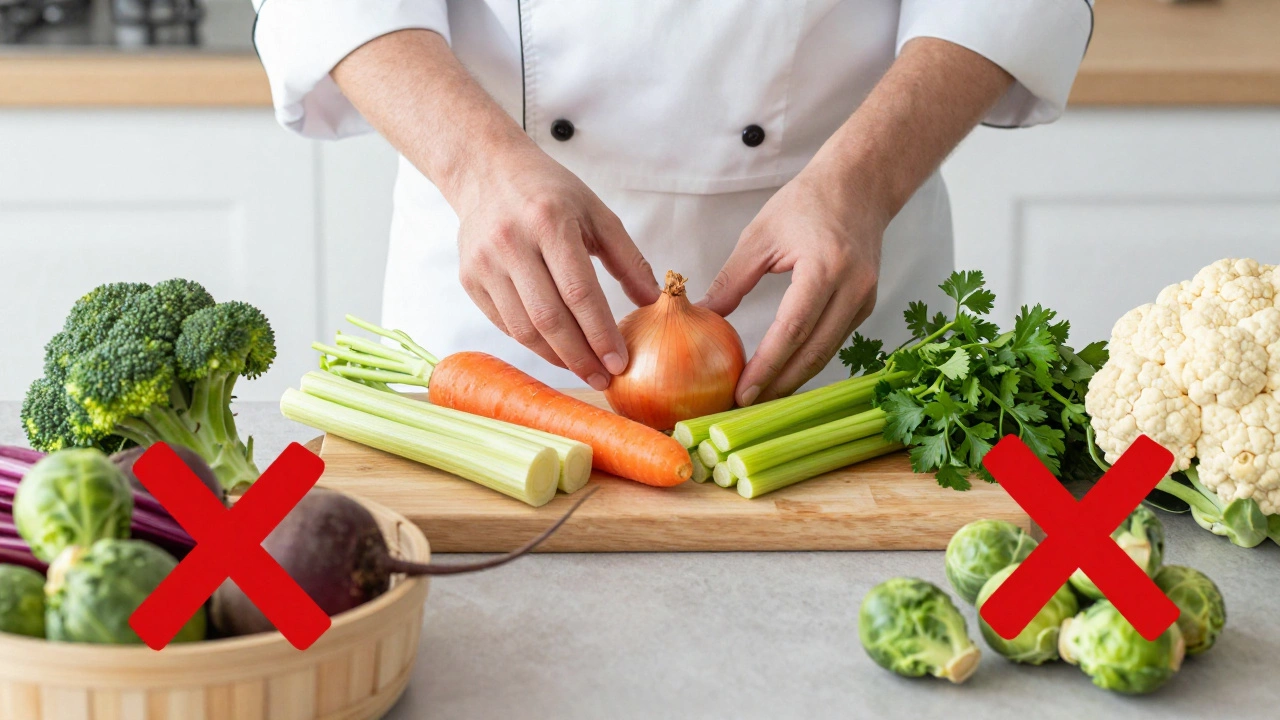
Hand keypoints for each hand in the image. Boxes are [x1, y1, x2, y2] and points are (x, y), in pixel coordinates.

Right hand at [454, 147, 660, 388]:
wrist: (486, 171)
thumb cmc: (549, 192)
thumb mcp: (595, 212)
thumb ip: (627, 258)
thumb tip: (652, 301)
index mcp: (549, 222)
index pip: (579, 292)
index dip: (600, 333)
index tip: (620, 362)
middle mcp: (511, 242)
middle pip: (549, 318)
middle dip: (580, 356)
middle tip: (603, 378)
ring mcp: (485, 263)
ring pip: (523, 328)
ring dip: (556, 356)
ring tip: (583, 368)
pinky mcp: (469, 278)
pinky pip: (505, 323)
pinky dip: (532, 342)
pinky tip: (556, 350)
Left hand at [700, 164, 886, 404]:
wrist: (860, 185)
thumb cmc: (807, 202)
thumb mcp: (760, 236)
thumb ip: (732, 279)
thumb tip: (704, 317)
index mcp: (825, 267)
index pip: (792, 329)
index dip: (767, 366)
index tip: (742, 392)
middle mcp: (852, 288)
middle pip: (814, 352)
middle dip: (779, 385)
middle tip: (745, 408)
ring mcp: (864, 299)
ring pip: (826, 353)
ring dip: (793, 380)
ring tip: (759, 400)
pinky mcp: (866, 305)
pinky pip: (833, 341)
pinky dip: (807, 361)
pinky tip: (782, 375)